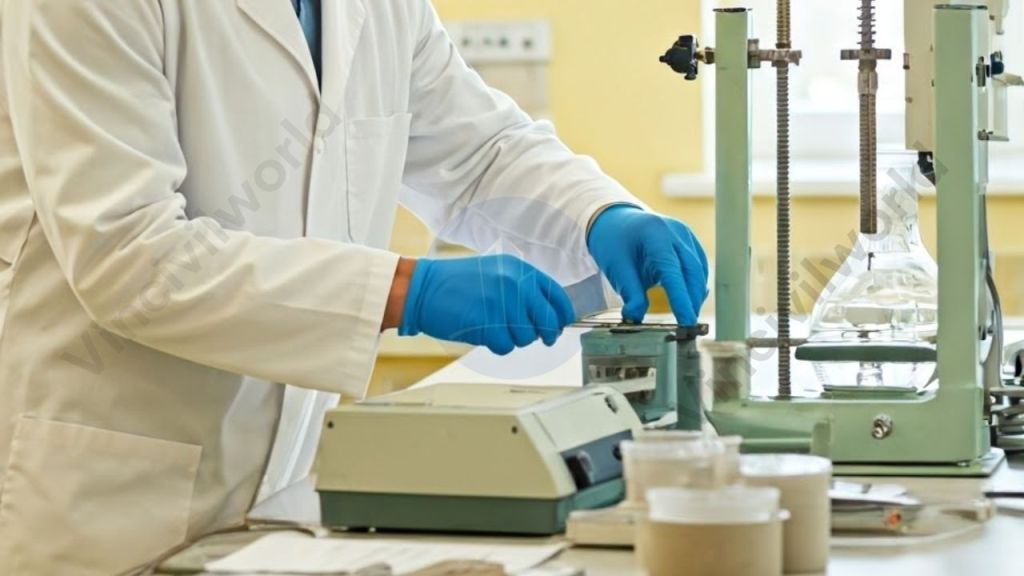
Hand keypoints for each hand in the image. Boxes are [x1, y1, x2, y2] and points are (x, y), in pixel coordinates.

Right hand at [398, 255, 575, 354]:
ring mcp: (502, 302)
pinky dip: (496, 346)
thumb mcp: (497, 272)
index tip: (558, 325)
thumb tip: (550, 315)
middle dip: (543, 334)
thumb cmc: (457, 282)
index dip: (561, 317)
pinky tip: (483, 333)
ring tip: (494, 327)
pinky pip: (506, 347)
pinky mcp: (487, 322)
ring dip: (512, 339)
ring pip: (527, 338)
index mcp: (521, 270)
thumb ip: (524, 288)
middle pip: (548, 322)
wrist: (423, 288)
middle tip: (532, 336)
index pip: (558, 298)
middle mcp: (516, 284)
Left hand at [588, 205, 708, 324]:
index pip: (673, 273)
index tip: (686, 322)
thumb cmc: (614, 242)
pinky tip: (689, 298)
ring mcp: (685, 234)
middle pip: (692, 272)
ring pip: (699, 270)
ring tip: (686, 315)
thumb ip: (630, 293)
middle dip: (692, 301)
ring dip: (695, 294)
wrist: (615, 220)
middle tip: (688, 326)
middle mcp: (675, 233)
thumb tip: (636, 318)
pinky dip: (695, 284)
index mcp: (655, 236)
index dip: (682, 299)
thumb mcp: (616, 268)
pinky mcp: (689, 240)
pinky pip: (699, 265)